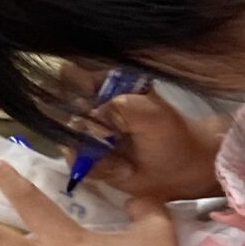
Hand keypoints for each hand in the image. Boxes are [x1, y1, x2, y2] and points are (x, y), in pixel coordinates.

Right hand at [70, 84, 226, 203]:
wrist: (183, 171)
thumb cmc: (171, 135)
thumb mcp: (151, 113)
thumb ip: (118, 107)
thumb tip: (88, 117)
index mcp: (106, 84)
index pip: (68, 75)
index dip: (66, 90)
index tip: (87, 109)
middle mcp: (90, 105)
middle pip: (61, 111)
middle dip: (87, 133)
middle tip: (112, 142)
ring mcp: (87, 133)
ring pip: (68, 140)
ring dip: (96, 156)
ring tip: (125, 164)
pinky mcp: (86, 157)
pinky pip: (74, 162)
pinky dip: (98, 170)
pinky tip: (122, 171)